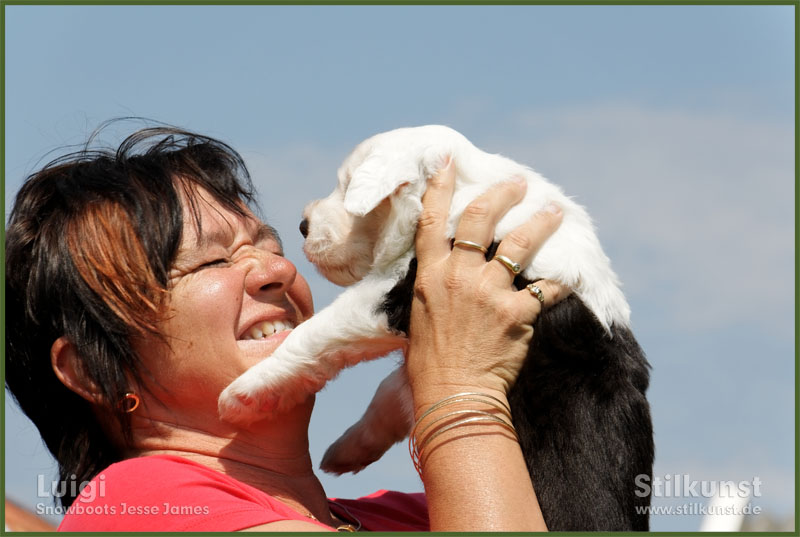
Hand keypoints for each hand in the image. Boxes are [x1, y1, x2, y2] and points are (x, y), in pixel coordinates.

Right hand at [407, 158, 568, 403]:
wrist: (453, 394)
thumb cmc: (432, 362)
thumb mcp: (422, 315)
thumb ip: (438, 287)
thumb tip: (451, 272)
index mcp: (430, 276)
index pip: (432, 221)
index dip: (441, 188)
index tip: (449, 163)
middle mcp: (458, 276)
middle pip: (479, 219)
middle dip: (501, 194)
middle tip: (518, 183)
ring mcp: (488, 292)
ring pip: (518, 243)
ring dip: (540, 222)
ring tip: (555, 211)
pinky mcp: (517, 312)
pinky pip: (546, 287)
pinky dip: (561, 281)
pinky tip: (573, 273)